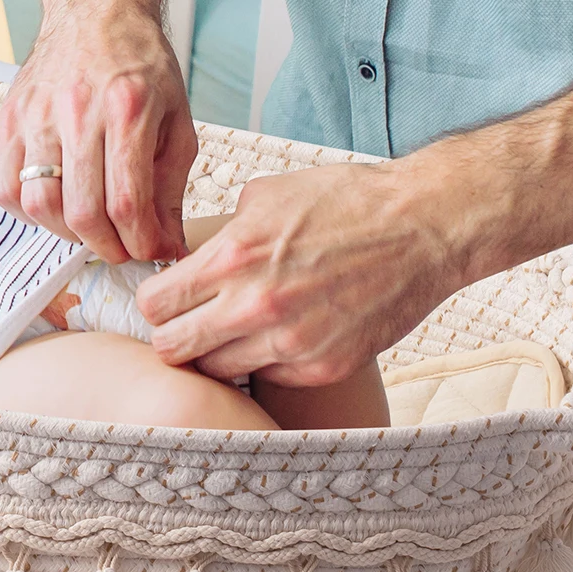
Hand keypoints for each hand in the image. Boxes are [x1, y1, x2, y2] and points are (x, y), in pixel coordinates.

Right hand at [0, 0, 194, 262]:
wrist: (96, 7)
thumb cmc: (140, 61)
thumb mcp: (176, 118)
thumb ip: (171, 186)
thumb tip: (166, 243)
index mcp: (127, 108)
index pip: (127, 201)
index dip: (140, 242)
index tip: (150, 250)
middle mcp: (77, 110)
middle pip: (81, 211)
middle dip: (106, 247)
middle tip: (121, 248)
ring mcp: (36, 113)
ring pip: (38, 203)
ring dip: (65, 233)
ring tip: (87, 229)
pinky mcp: (9, 115)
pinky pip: (4, 185)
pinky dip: (26, 212)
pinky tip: (52, 205)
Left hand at [133, 164, 460, 385]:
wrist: (419, 227)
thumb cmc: (342, 202)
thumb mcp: (265, 195)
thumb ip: (221, 232)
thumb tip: (189, 254)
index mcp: (233, 257)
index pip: (154, 303)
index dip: (153, 301)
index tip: (164, 297)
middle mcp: (255, 306)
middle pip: (172, 348)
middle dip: (171, 334)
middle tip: (187, 321)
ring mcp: (290, 343)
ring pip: (216, 370)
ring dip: (215, 352)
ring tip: (232, 330)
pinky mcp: (323, 367)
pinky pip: (267, 376)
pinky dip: (262, 361)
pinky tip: (276, 336)